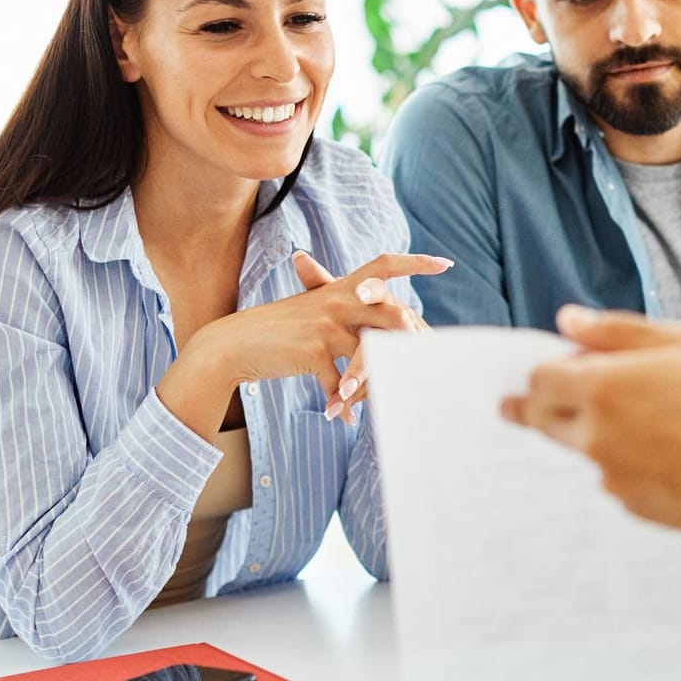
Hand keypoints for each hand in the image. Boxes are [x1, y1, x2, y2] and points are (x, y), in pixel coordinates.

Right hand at [159, 251, 447, 438]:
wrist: (235, 344)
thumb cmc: (280, 332)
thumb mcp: (314, 312)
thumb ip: (349, 315)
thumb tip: (387, 326)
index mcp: (340, 288)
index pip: (384, 265)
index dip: (415, 262)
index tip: (446, 263)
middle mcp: (337, 301)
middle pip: (392, 313)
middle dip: (413, 338)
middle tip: (429, 359)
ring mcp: (325, 326)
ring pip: (371, 354)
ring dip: (379, 384)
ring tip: (389, 401)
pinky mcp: (312, 352)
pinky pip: (340, 383)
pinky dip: (343, 404)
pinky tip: (342, 418)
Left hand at [500, 305, 680, 531]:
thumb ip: (616, 330)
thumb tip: (569, 321)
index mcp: (602, 389)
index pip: (538, 382)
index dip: (543, 373)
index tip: (547, 374)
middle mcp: (597, 437)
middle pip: (544, 421)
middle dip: (543, 409)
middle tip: (548, 403)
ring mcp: (613, 477)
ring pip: (586, 451)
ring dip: (599, 436)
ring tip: (653, 423)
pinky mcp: (635, 506)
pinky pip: (618, 479)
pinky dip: (631, 465)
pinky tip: (670, 453)